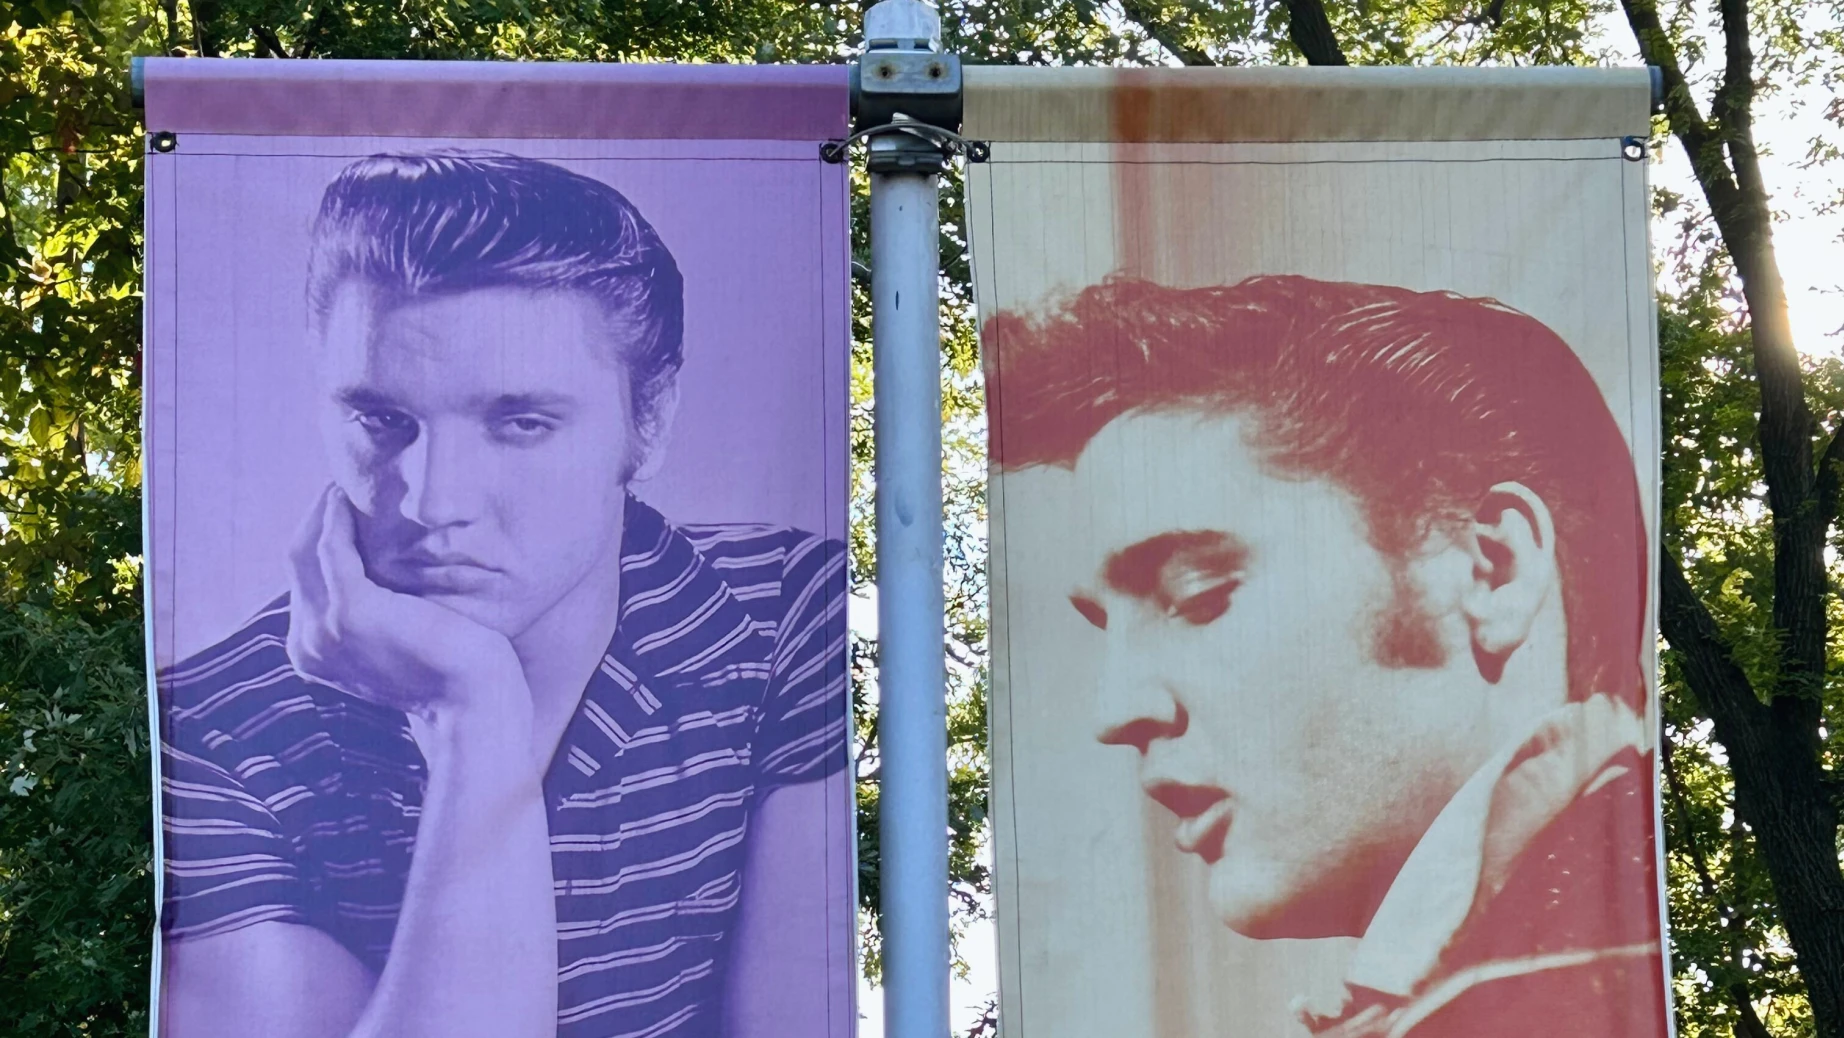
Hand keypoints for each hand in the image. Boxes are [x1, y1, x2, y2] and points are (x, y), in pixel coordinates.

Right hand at [286, 488, 530, 750]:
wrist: (474, 704)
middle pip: (296, 561)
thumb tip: (381, 568)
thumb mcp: (397, 640)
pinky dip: (334, 518)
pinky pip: (332, 550)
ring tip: (346, 482)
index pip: (301, 581)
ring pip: (306, 550)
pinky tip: (347, 498)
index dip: (314, 537)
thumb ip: (373, 613)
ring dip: (322, 510)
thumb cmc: (450, 670)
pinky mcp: (351, 612)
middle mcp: (308, 644)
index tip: (337, 504)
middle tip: (341, 482)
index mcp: (313, 652)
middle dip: (313, 517)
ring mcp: (324, 630)